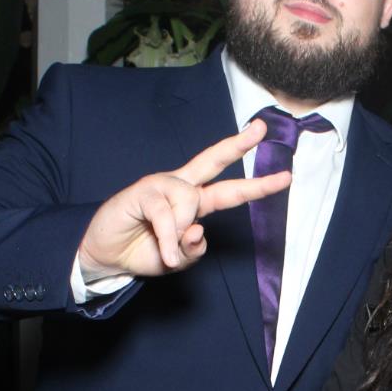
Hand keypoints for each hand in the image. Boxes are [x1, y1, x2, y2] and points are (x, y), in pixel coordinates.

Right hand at [76, 119, 290, 280]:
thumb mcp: (177, 260)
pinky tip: (162, 254)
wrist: (106, 256)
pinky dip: (167, 239)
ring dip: (181, 232)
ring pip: (190, 201)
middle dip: (238, 145)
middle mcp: (180, 188)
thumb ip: (193, 249)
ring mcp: (161, 186)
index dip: (257, 185)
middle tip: (261, 130)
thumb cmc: (143, 251)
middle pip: (213, 160)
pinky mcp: (141, 192)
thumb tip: (198, 230)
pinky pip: (166, 215)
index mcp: (193, 202)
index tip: (285, 176)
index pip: (229, 190)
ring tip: (166, 250)